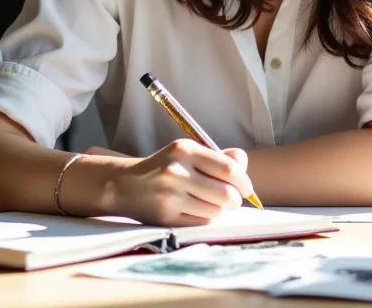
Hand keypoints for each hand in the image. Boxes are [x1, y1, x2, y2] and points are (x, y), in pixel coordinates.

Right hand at [109, 139, 252, 225]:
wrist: (125, 184)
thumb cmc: (165, 168)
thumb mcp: (187, 153)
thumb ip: (217, 157)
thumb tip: (243, 164)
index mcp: (185, 149)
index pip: (229, 168)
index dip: (244, 181)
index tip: (246, 188)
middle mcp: (177, 170)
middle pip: (226, 193)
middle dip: (236, 200)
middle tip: (234, 201)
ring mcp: (170, 194)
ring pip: (215, 210)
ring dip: (219, 210)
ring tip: (211, 204)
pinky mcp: (165, 216)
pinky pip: (201, 222)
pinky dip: (205, 218)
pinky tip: (196, 210)